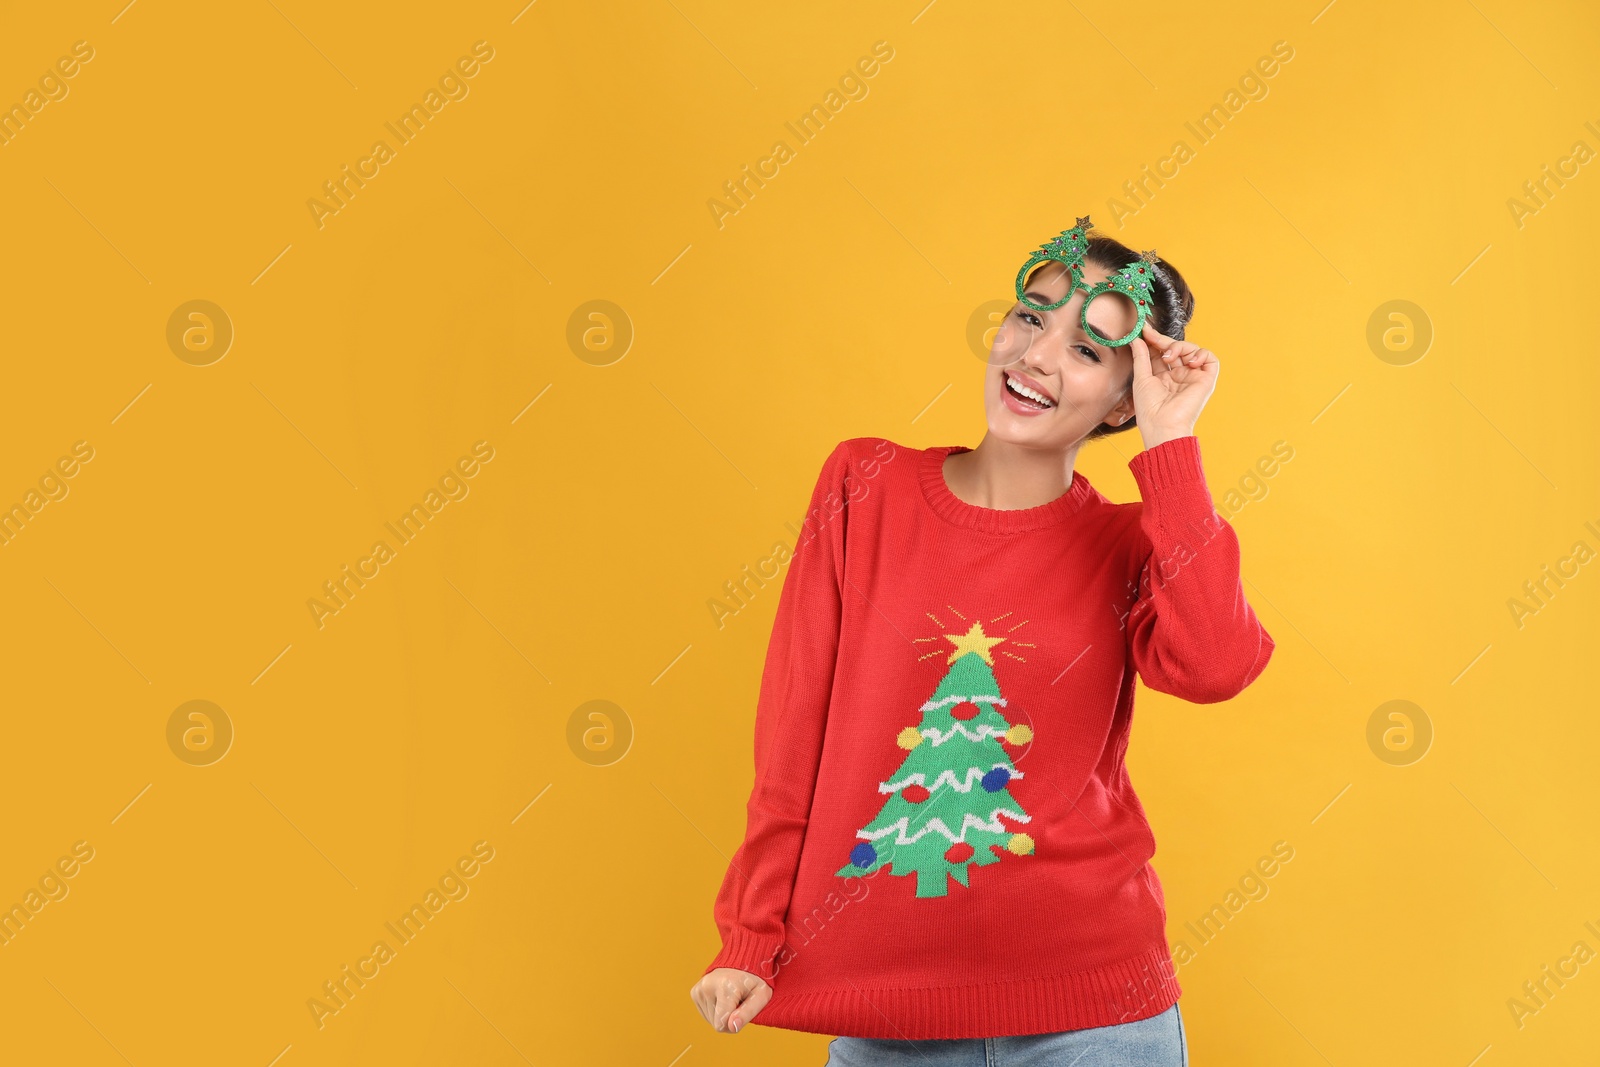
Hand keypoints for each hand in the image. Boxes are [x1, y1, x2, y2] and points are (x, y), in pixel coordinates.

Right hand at [690, 968, 771, 1032]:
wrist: (743, 961)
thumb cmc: (755, 981)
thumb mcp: (761, 996)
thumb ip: (748, 1013)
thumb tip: (732, 1027)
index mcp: (725, 986)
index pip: (721, 1025)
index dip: (734, 1024)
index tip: (743, 1011)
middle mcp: (708, 986)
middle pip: (715, 1024)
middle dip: (729, 1018)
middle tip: (739, 1001)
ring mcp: (699, 988)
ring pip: (710, 1020)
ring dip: (722, 1014)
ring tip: (732, 998)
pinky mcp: (695, 992)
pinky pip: (705, 1014)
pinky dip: (715, 1010)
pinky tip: (723, 998)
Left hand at [1127, 321, 1218, 448]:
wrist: (1162, 425)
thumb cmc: (1149, 409)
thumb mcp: (1141, 378)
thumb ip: (1141, 357)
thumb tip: (1136, 338)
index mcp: (1163, 378)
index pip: (1161, 353)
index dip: (1154, 340)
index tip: (1143, 330)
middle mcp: (1178, 376)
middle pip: (1175, 349)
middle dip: (1163, 340)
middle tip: (1151, 335)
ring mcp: (1192, 377)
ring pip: (1191, 350)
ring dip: (1179, 347)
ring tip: (1169, 356)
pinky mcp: (1206, 380)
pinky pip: (1210, 358)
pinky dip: (1200, 354)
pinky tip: (1188, 360)